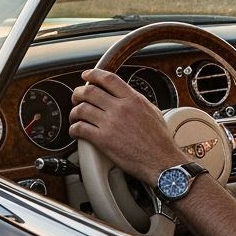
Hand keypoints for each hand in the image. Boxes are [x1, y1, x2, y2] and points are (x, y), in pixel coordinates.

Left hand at [69, 69, 186, 181]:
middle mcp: (120, 108)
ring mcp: (110, 123)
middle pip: (90, 91)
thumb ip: (136, 101)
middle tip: (77, 98)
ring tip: (75, 116)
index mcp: (133, 99)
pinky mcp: (103, 140)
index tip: (86, 76)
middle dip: (78, 93)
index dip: (93, 74)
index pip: (108, 79)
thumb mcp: (153, 111)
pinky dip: (74, 129)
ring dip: (74, 112)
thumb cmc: (160, 141)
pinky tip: (76, 131)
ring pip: (81, 109)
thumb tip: (126, 95)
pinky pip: (80, 129)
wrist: (161, 161)